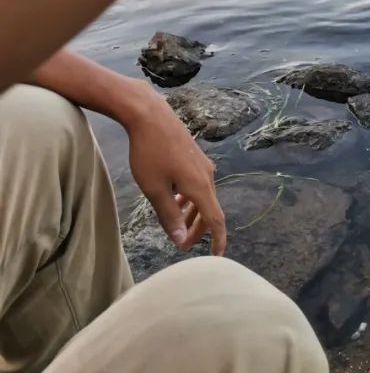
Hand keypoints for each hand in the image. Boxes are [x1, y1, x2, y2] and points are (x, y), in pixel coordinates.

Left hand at [123, 87, 226, 255]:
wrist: (151, 116)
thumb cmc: (149, 154)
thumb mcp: (155, 189)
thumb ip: (169, 216)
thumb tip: (180, 240)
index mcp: (200, 187)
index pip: (215, 219)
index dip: (218, 239)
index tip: (216, 256)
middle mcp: (207, 176)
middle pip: (209, 209)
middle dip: (198, 230)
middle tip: (182, 244)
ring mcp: (202, 165)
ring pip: (203, 197)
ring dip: (192, 214)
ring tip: (175, 225)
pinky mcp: (194, 157)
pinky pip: (197, 185)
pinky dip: (189, 199)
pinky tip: (173, 198)